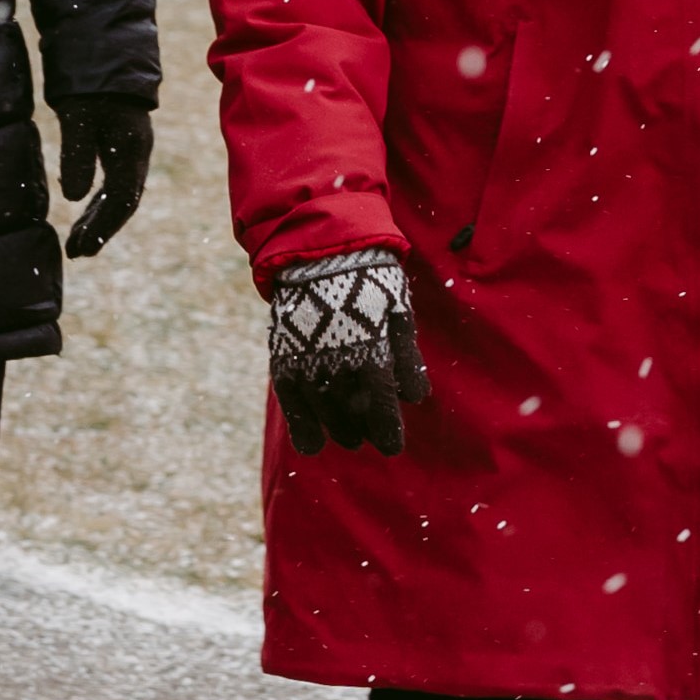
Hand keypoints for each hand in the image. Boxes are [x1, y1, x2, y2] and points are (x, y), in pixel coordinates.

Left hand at [55, 97, 153, 258]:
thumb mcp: (78, 116)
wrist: (108, 51)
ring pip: (119, 194)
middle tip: (75, 252)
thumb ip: (77, 155)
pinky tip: (84, 210)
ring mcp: (132, 150)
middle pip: (123, 202)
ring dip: (98, 219)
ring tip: (76, 241)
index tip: (83, 248)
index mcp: (132, 150)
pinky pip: (115, 182)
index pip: (121, 200)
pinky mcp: (122, 144)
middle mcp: (137, 154)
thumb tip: (73, 198)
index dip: (103, 228)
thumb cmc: (91, 83)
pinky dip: (99, 201)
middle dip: (100, 230)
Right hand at [267, 247, 432, 455]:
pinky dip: (302, 426)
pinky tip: (311, 445)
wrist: (321, 252)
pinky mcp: (284, 358)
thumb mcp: (398, 313)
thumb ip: (406, 357)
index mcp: (371, 351)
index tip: (392, 447)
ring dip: (338, 429)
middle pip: (352, 412)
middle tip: (369, 438)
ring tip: (350, 438)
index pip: (380, 405)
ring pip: (323, 411)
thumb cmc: (371, 281)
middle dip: (363, 430)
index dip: (387, 431)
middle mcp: (337, 362)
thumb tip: (415, 398)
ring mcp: (307, 361)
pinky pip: (292, 402)